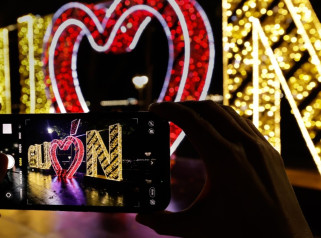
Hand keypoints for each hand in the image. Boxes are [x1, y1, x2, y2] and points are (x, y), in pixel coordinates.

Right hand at [136, 101, 311, 236]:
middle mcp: (243, 145)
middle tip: (167, 111)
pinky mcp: (271, 152)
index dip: (168, 109)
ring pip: (229, 112)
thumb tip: (140, 216)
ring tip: (188, 116)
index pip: (190, 120)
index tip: (154, 108)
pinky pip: (245, 124)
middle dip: (184, 105)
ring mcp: (260, 146)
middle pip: (208, 109)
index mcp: (222, 158)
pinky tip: (217, 129)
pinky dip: (226, 119)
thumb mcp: (196, 227)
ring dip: (205, 109)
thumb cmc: (240, 235)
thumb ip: (163, 222)